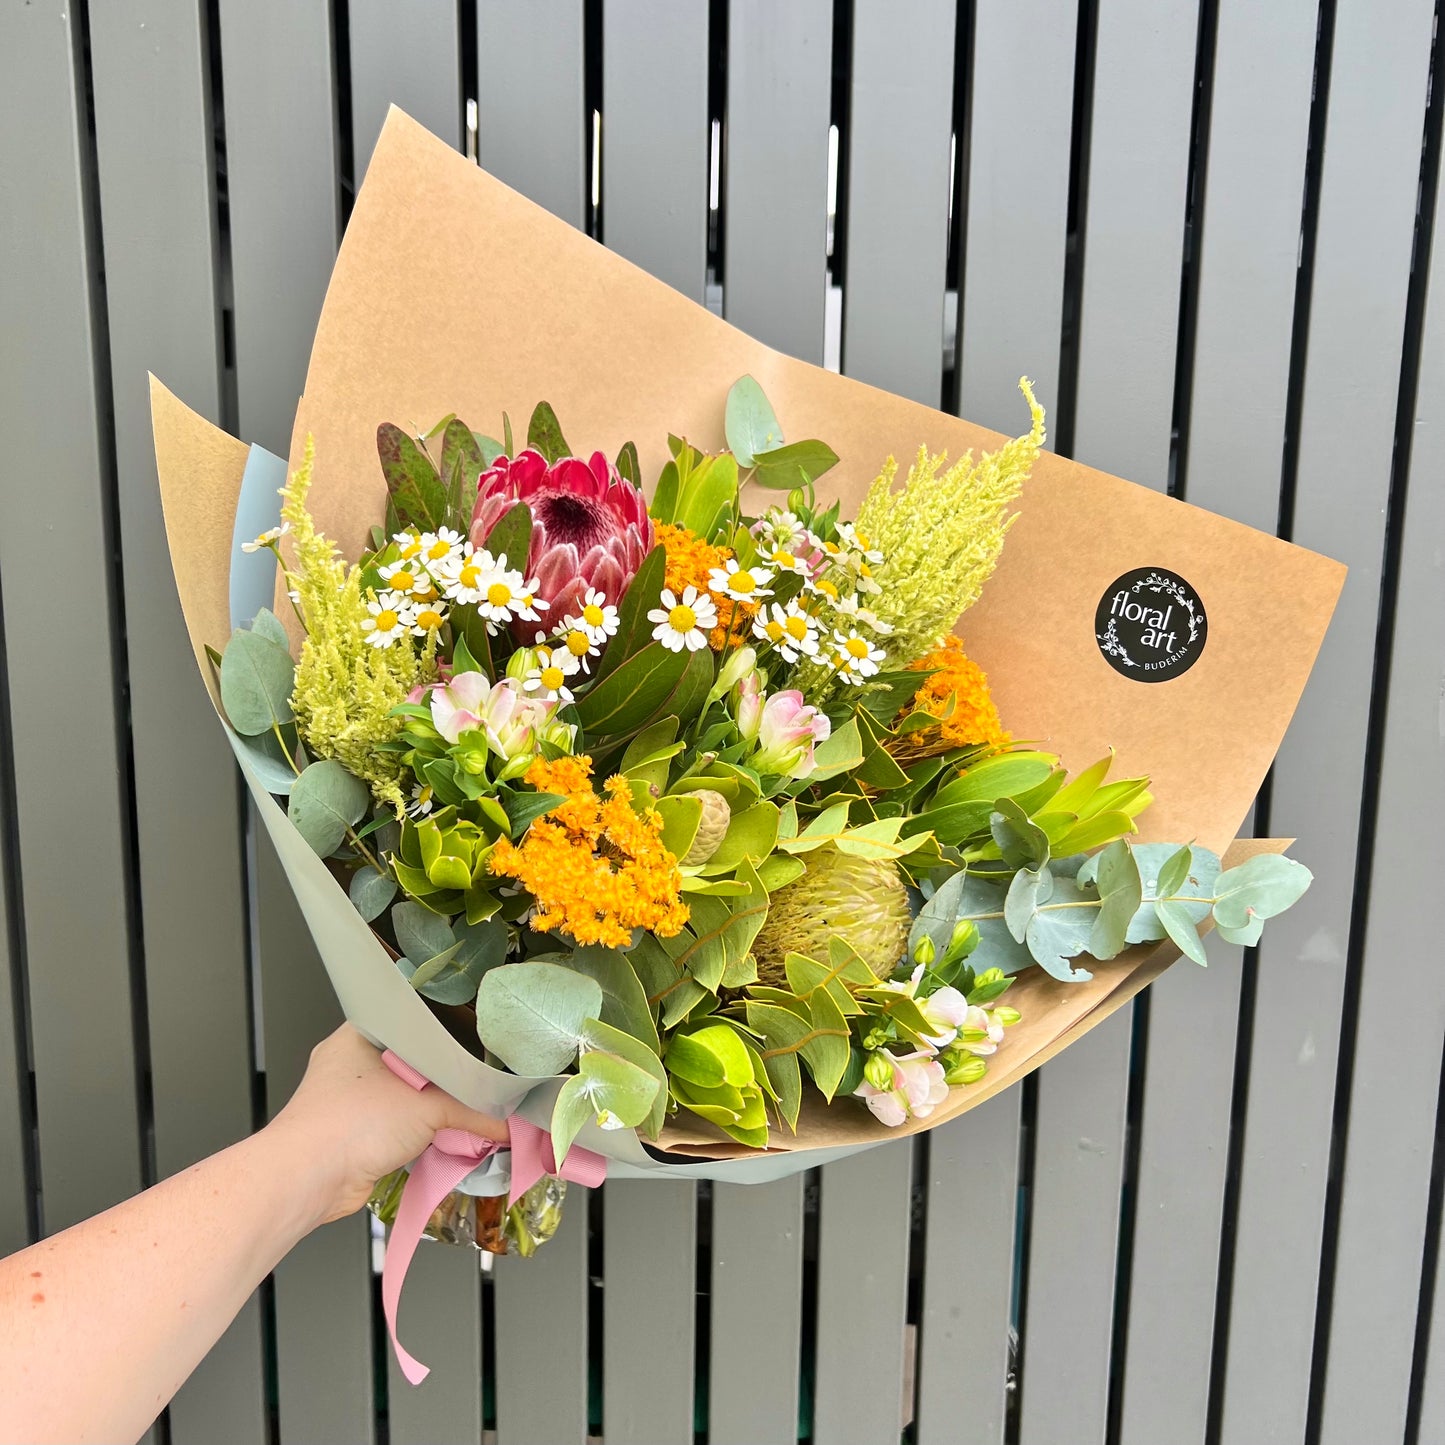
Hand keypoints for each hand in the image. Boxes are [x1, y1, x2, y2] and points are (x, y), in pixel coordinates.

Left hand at [267, 1024, 506, 1224]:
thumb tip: (510, 1121)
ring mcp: (351, 1097)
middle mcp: (352, 1060)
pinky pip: (398, 1121)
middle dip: (446, 1069)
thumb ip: (473, 1110)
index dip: (448, 1024)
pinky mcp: (356, 1131)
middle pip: (414, 1057)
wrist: (309, 1180)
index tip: (480, 1029)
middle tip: (485, 1067)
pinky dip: (421, 1128)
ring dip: (433, 1102)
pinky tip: (449, 1130)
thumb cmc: (354, 1122)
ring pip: (405, 1092)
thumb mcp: (427, 1107)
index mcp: (361, 1032)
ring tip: (474, 1098)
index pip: (414, 1017)